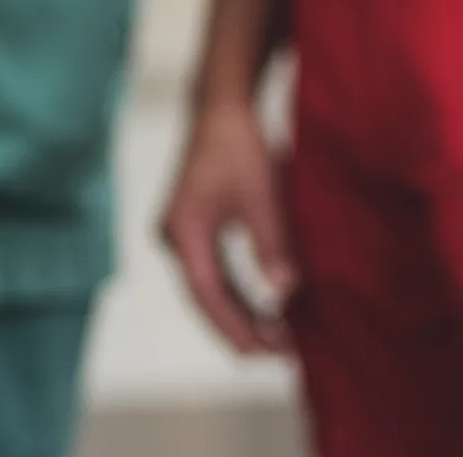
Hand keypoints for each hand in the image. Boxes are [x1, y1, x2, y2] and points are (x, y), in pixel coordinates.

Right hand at [157, 99, 295, 355]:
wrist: (222, 108)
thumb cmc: (243, 147)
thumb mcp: (263, 196)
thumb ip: (272, 244)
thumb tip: (287, 292)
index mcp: (185, 231)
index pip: (207, 293)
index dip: (233, 326)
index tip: (259, 353)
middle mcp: (175, 237)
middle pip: (206, 297)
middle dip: (241, 326)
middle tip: (279, 354)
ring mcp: (181, 233)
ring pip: (210, 286)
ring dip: (241, 311)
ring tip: (277, 338)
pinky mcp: (193, 227)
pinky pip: (213, 271)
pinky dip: (238, 290)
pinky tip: (265, 307)